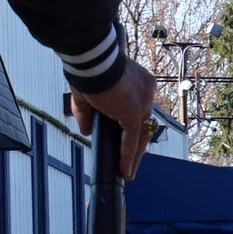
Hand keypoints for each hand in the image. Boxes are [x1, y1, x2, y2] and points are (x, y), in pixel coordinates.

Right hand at [68, 56, 160, 176]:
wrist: (92, 61)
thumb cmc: (89, 70)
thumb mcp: (86, 96)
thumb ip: (87, 114)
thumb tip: (87, 132)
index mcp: (139, 83)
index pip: (140, 110)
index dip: (133, 127)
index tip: (127, 140)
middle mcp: (146, 92)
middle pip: (145, 125)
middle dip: (138, 146)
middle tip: (131, 163)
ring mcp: (142, 103)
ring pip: (141, 135)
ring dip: (135, 156)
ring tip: (127, 172)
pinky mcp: (134, 113)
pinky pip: (132, 140)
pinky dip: (127, 156)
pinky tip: (124, 170)